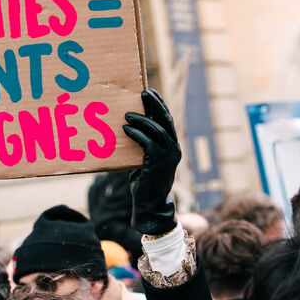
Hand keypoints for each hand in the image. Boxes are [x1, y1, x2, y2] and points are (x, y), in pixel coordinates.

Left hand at [123, 89, 181, 236]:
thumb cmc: (144, 184)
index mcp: (172, 147)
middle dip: (155, 105)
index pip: (168, 121)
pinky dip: (136, 134)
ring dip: (142, 119)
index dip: (160, 105)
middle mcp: (174, 150)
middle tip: (143, 92)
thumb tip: (130, 129)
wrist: (149, 207)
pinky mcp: (158, 163)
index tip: (149, 92)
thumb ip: (143, 147)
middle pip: (166, 121)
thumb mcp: (145, 161)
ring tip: (127, 115)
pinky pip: (148, 143)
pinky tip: (126, 129)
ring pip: (157, 130)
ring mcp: (168, 157)